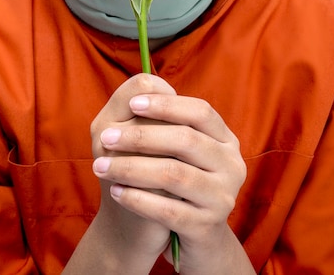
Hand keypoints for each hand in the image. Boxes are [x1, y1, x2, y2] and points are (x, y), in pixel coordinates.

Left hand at [92, 73, 246, 273]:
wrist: (191, 237)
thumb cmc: (175, 180)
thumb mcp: (176, 150)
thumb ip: (163, 122)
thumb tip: (137, 95)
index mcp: (225, 139)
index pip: (200, 111)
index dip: (167, 104)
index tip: (133, 105)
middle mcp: (231, 165)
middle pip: (186, 140)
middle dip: (141, 136)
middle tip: (105, 137)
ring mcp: (222, 197)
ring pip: (174, 174)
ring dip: (131, 167)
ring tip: (101, 166)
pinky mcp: (206, 227)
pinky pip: (168, 210)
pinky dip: (137, 198)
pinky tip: (116, 192)